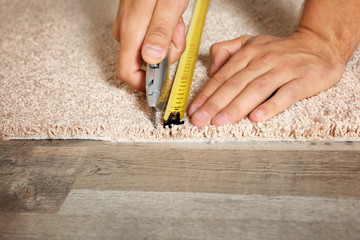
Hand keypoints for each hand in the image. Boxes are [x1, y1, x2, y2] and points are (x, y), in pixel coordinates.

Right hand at [112, 0, 188, 91]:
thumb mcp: (169, 5)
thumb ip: (160, 33)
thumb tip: (151, 60)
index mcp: (132, 31)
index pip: (128, 73)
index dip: (146, 85)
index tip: (163, 86)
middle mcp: (126, 31)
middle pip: (143, 63)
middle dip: (166, 56)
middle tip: (177, 34)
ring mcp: (129, 25)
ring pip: (149, 50)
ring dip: (168, 42)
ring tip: (175, 20)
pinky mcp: (136, 20)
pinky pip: (150, 38)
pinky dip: (165, 32)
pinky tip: (170, 16)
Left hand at [188, 30, 345, 127]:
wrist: (319, 46)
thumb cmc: (281, 50)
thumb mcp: (251, 42)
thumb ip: (228, 50)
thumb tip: (212, 67)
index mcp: (248, 54)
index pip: (222, 77)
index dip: (206, 94)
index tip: (194, 110)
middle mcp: (263, 60)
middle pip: (235, 84)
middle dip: (215, 104)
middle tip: (201, 120)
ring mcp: (283, 70)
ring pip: (256, 90)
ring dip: (236, 107)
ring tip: (220, 122)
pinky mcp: (302, 80)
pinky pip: (285, 95)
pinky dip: (270, 106)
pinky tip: (256, 118)